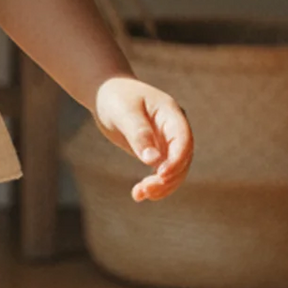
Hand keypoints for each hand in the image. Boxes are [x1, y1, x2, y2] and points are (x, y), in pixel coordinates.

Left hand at [93, 76, 192, 200]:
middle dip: (168, 178)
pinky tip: (138, 194)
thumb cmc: (115, 97)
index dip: (176, 159)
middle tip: (146, 190)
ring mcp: (166, 141)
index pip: (183, 140)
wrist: (105, 93)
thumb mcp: (124, 113)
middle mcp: (173, 129)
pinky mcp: (156, 152)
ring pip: (174, 170)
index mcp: (171, 114)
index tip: (161, 175)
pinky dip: (153, 184)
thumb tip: (153, 161)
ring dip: (161, 186)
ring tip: (140, 194)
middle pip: (182, 159)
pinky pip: (161, 172)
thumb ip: (139, 135)